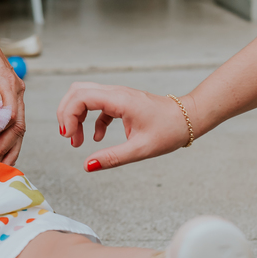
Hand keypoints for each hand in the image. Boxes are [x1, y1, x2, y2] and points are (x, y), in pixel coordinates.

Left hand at [0, 6, 25, 163]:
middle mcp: (16, 90)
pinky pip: (14, 120)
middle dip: (6, 147)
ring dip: (10, 146)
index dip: (1, 137)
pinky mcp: (11, 96)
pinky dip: (9, 137)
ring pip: (19, 126)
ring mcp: (16, 93)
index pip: (11, 117)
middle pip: (18, 126)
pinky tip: (0, 150)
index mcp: (8, 84)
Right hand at [55, 82, 193, 170]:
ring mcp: (118, 96)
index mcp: (119, 100)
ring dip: (76, 116)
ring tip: (78, 140)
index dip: (68, 116)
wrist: (189, 118)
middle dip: (66, 114)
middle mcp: (116, 93)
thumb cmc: (170, 130)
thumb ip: (112, 157)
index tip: (71, 137)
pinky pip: (96, 106)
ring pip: (84, 96)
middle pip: (77, 91)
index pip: (81, 97)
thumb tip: (87, 166)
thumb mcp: (140, 149)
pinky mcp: (121, 102)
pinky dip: (89, 120)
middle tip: (69, 137)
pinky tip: (96, 138)